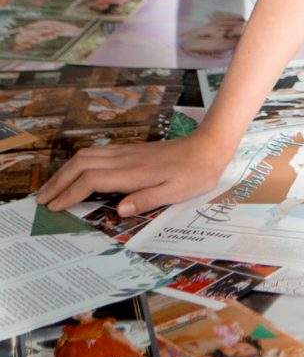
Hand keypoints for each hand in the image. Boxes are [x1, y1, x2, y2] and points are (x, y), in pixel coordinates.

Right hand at [36, 132, 229, 216]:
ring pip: (86, 156)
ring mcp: (127, 152)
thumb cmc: (195, 173)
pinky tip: (75, 174)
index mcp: (134, 173)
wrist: (209, 146)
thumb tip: (119, 210)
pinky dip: (78, 164)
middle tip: (41, 200)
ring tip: (51, 188)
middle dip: (58, 181)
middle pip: (81, 164)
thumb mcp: (176, 193)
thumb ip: (146, 200)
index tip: (54, 207)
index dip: (70, 193)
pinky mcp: (131, 150)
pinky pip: (96, 154)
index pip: (91, 180)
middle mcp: (126, 159)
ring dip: (65, 171)